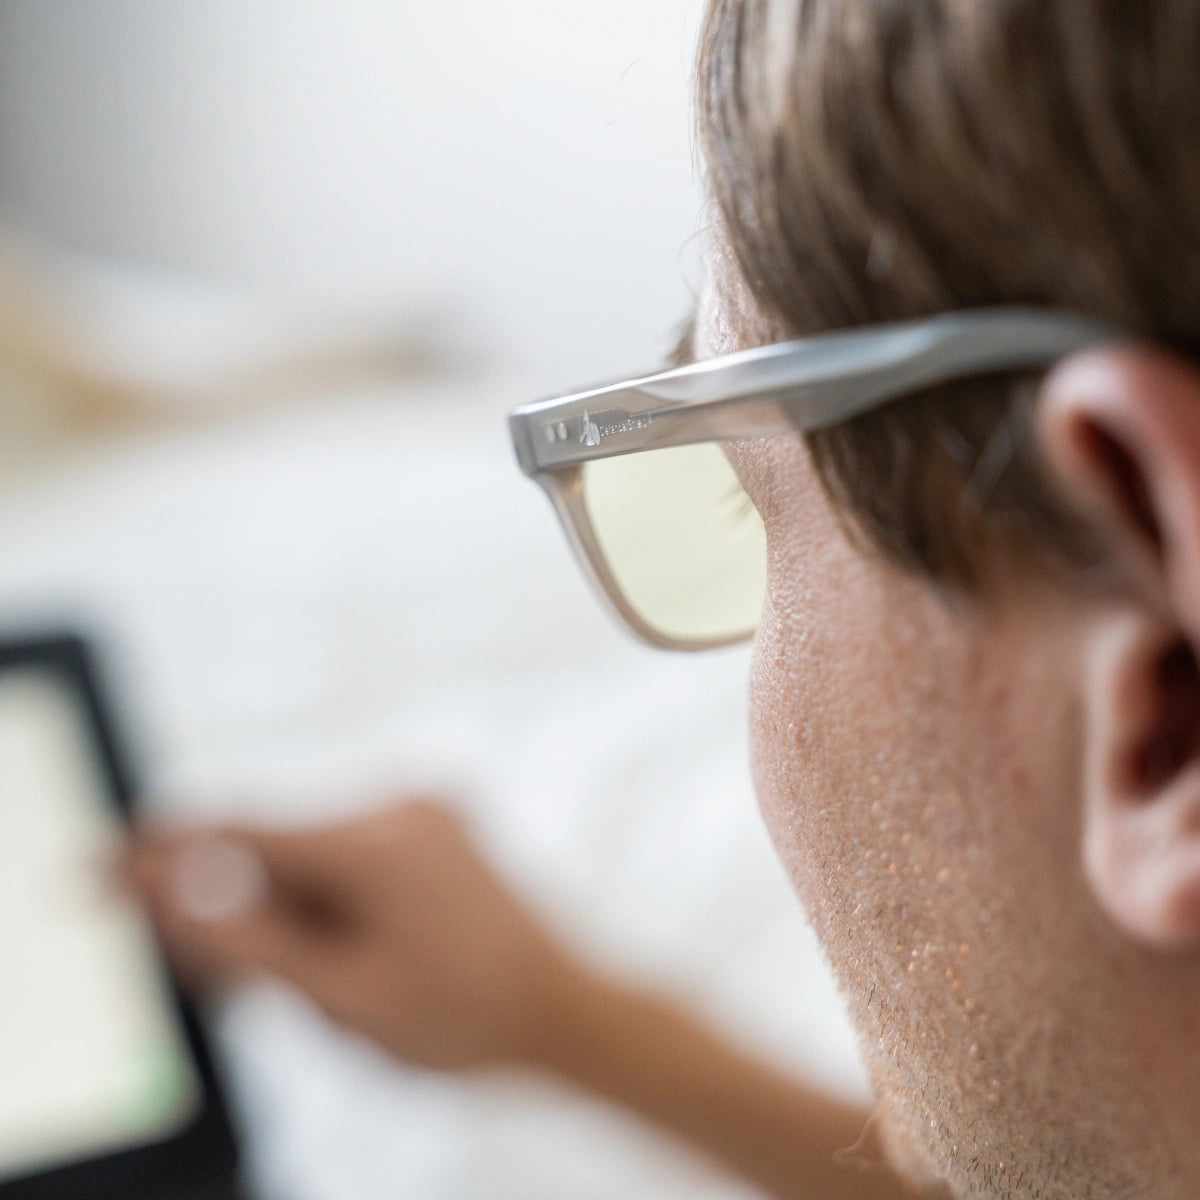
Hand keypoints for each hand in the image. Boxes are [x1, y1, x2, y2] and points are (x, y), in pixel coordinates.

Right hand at [127, 800, 581, 1071]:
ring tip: (335, 981)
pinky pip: (355, 853)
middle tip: (249, 977)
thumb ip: (243, 940)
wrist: (566, 1011)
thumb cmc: (468, 1016)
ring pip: (315, 854)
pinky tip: (353, 952)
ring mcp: (426, 809)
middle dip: (246, 908)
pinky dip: (333, 899)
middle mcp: (401, 804)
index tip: (105, 867)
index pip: (238, 830)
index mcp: (375, 840)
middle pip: (277, 845)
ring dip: (297, 911)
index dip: (163, 853)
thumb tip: (166, 891)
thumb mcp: (338, 995)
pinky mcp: (438, 825)